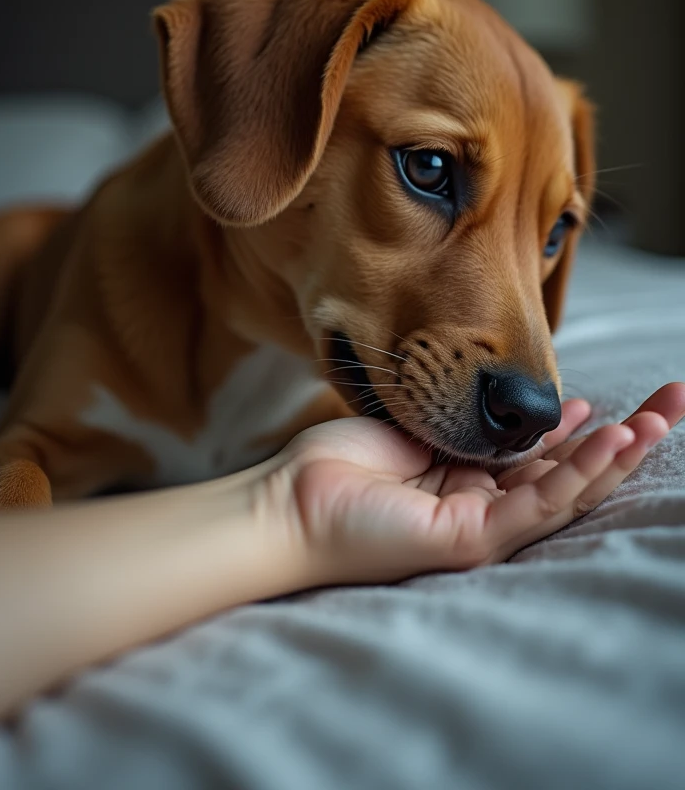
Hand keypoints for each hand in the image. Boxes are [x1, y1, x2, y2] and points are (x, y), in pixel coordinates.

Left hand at [269, 383, 684, 584]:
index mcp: (472, 478)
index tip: (616, 399)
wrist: (290, 501)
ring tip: (659, 423)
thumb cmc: (340, 464)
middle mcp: (485, 502)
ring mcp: (481, 524)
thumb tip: (520, 397)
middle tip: (673, 404)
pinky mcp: (470, 538)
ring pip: (565, 492)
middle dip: (623, 440)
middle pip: (568, 471)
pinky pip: (536, 507)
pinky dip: (579, 477)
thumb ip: (469, 417)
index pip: (544, 455)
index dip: (585, 429)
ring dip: (616, 458)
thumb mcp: (417, 426)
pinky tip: (615, 446)